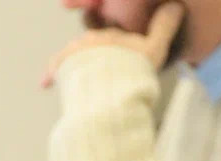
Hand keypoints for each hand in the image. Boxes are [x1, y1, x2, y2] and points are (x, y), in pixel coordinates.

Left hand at [41, 1, 184, 87]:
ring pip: (73, 54)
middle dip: (95, 51)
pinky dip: (50, 74)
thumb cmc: (133, 73)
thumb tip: (176, 5)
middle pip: (91, 43)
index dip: (115, 38)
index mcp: (112, 35)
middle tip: (104, 67)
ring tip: (83, 79)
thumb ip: (163, 28)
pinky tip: (45, 83)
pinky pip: (53, 69)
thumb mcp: (155, 50)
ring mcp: (74, 54)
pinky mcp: (61, 69)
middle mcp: (90, 40)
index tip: (121, 52)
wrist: (107, 93)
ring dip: (75, 63)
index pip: (111, 32)